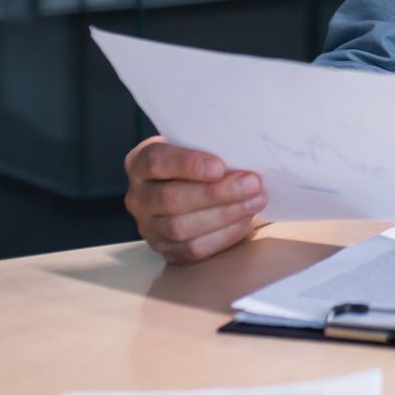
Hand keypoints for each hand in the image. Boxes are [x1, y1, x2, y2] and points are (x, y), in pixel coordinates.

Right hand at [123, 136, 264, 263]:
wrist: (198, 186)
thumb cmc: (202, 161)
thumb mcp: (201, 146)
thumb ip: (212, 147)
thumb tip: (243, 153)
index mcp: (140, 163)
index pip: (156, 161)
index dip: (187, 164)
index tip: (219, 166)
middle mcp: (138, 196)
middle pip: (170, 198)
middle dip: (216, 193)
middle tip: (252, 183)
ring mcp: (149, 226)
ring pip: (181, 227)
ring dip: (225, 214)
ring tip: (256, 200)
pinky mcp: (166, 249)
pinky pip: (193, 248)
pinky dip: (224, 234)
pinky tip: (245, 219)